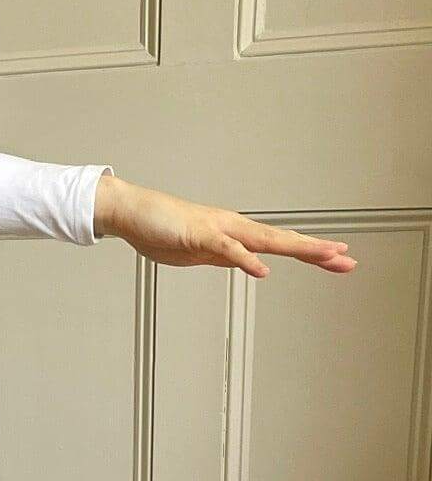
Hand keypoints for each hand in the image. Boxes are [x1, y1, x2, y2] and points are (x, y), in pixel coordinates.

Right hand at [95, 174, 355, 278]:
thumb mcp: (198, 253)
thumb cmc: (160, 228)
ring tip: (325, 255)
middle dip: (317, 251)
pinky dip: (247, 260)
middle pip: (284, 241)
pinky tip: (263, 270)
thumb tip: (244, 264)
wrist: (131, 211)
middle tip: (348, 259)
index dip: (310, 251)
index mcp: (235, 235)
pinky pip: (228, 250)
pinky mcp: (200, 236)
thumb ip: (223, 258)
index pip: (280, 245)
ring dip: (298, 248)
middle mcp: (234, 229)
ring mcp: (219, 230)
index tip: (336, 258)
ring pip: (266, 240)